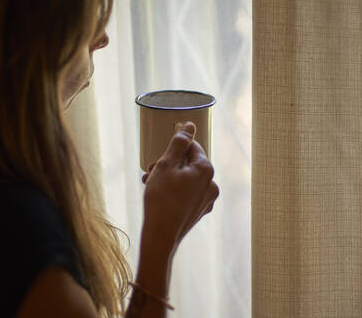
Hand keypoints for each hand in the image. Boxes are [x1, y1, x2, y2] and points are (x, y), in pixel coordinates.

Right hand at [141, 121, 219, 254]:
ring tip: (150, 183)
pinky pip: (187, 193)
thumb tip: (189, 126)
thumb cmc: (161, 198)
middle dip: (168, 164)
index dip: (174, 147)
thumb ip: (179, 143)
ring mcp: (207, 200)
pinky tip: (158, 195)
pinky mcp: (199, 211)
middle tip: (150, 171)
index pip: (192, 147)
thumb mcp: (166, 165)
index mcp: (206, 169)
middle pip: (188, 164)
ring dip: (168, 177)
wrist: (160, 235)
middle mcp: (211, 184)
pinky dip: (174, 190)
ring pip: (186, 179)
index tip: (160, 153)